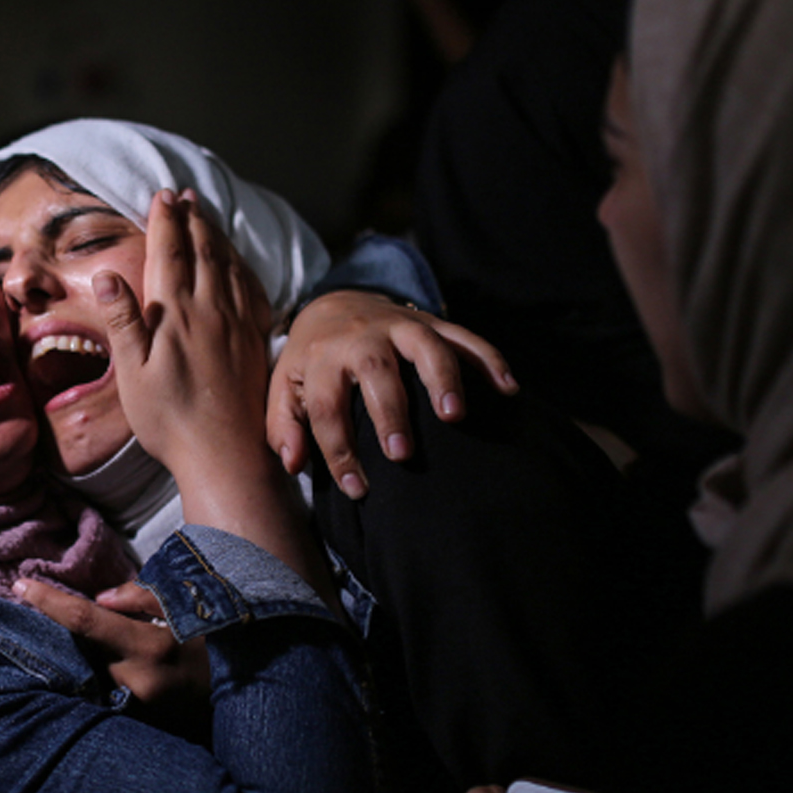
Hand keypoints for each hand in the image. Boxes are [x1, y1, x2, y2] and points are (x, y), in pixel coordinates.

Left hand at [16, 578, 211, 728]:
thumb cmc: (219, 644)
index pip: (86, 621)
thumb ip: (143, 599)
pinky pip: (101, 693)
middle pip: (78, 650)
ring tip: (57, 635)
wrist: (250, 699)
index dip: (49, 602)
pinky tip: (82, 663)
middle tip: (30, 606)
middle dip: (53, 630)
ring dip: (72, 654)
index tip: (20, 584)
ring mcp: (135, 710)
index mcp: (151, 648)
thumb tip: (99, 600)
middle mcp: (137, 683)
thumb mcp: (190, 609)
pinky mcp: (135, 724)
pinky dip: (90, 675)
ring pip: (87, 673)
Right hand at [92, 189, 273, 485]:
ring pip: (230, 264)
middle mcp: (211, 309)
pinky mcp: (256, 339)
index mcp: (176, 313)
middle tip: (184, 195)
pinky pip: (252, 288)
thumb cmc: (170, 419)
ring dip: (217, 235)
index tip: (161, 195)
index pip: (169, 252)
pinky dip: (242, 265)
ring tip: (207, 215)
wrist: (226, 454)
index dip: (164, 220)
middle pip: (203, 250)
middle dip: (192, 218)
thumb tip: (107, 276)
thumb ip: (123, 321)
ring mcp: (239, 322)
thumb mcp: (133, 373)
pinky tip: (239, 262)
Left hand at [266, 291, 515, 498]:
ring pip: (425, 345)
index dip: (339, 451)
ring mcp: (399, 326)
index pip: (327, 408)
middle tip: (401, 455)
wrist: (334, 303)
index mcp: (321, 357)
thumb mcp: (285, 391)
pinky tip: (508, 388)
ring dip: (442, 377)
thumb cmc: (310, 362)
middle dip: (390, 413)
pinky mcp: (431, 322)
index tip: (356, 489)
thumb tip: (293, 463)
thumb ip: (284, 428)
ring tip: (454, 415)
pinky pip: (465, 336)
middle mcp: (361, 338)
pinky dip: (489, 359)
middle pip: (376, 372)